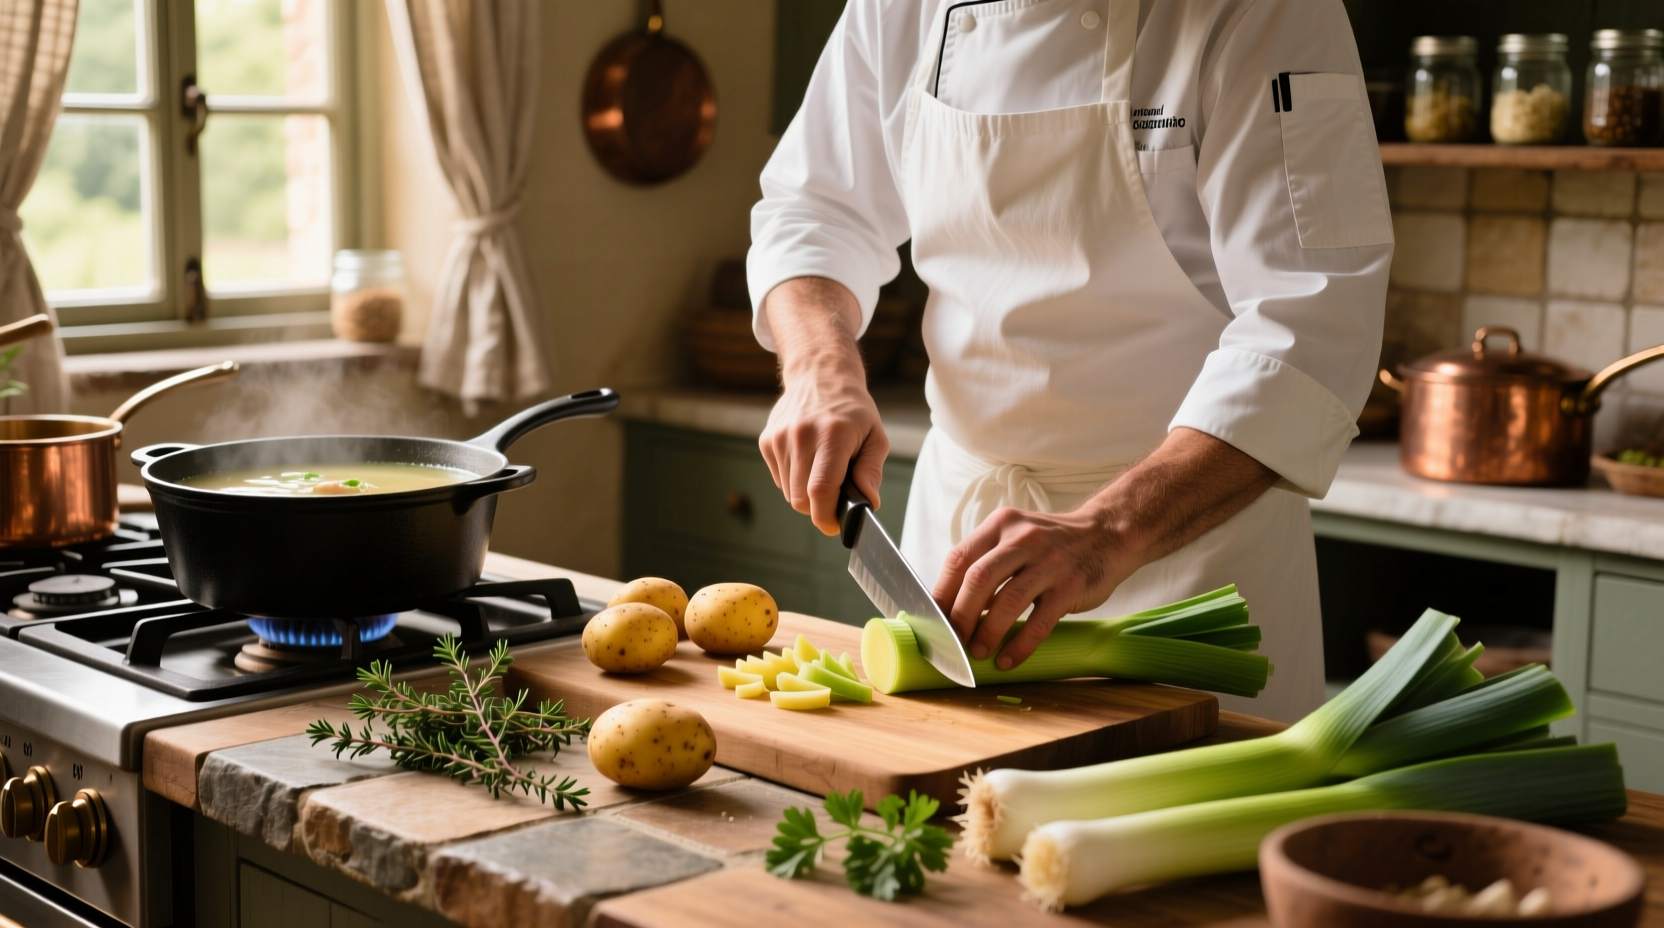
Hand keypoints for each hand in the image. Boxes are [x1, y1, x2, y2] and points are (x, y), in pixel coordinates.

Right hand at [758, 277, 888, 534]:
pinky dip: (794, 480)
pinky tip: (807, 460)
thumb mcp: (875, 435)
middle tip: (834, 499)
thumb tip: (868, 502)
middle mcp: (802, 435)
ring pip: (789, 492)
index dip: (826, 516)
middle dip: (818, 509)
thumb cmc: (852, 410)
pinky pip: (779, 479)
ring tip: (822, 471)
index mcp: (833, 435)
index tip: (834, 526)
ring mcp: (780, 437)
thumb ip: (872, 470)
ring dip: (806, 494)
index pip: (821, 490)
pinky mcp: (767, 440)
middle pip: (801, 498)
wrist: (819, 375)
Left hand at [933, 428, 1279, 668]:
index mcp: (1001, 524)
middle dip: (958, 616)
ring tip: (977, 653)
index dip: (940, 593)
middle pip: (977, 580)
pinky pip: (1039, 620)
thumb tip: (949, 605)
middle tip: (951, 642)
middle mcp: (1022, 538)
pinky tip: (1009, 659)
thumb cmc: (1053, 544)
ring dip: (987, 632)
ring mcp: (1049, 561)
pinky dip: (1021, 644)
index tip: (930, 620)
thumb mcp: (1017, 537)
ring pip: (1007, 601)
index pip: (958, 559)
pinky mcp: (1070, 585)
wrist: (1110, 534)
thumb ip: (987, 561)